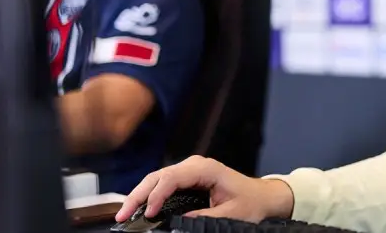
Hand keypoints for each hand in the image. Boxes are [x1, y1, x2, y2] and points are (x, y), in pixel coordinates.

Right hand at [114, 155, 293, 223]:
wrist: (263, 196)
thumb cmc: (251, 202)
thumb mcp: (232, 214)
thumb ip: (205, 217)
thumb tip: (179, 221)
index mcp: (207, 169)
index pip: (172, 178)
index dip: (156, 195)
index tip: (147, 213)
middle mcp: (195, 165)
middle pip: (158, 176)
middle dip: (138, 194)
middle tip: (122, 215)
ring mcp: (190, 170)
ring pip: (156, 178)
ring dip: (139, 194)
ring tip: (124, 213)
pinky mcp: (187, 178)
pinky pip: (162, 183)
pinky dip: (148, 194)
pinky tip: (138, 207)